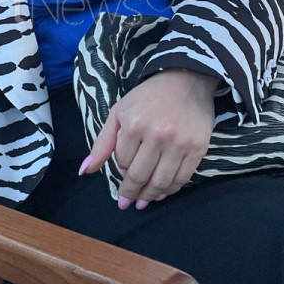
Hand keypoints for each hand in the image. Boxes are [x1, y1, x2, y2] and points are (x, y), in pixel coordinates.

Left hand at [80, 69, 217, 209]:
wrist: (186, 80)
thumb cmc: (148, 97)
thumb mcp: (119, 113)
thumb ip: (102, 143)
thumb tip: (85, 171)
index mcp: (133, 125)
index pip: (123, 161)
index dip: (121, 169)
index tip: (123, 172)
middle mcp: (157, 135)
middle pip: (140, 176)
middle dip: (131, 193)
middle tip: (126, 203)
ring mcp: (179, 143)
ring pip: (161, 181)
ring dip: (149, 196)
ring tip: (143, 202)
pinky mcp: (198, 148)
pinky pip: (182, 178)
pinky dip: (170, 190)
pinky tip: (162, 193)